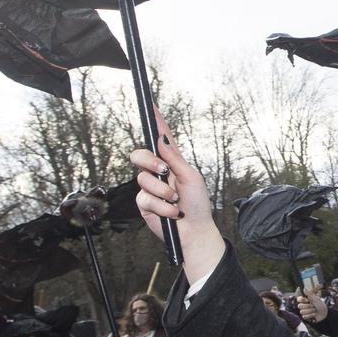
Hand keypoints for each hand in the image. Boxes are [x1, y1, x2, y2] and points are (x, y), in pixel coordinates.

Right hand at [131, 113, 228, 286]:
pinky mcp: (144, 203)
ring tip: (176, 201)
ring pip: (142, 179)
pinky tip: (172, 213)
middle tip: (163, 171)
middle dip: (149, 161)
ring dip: (163, 192)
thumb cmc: (198, 204)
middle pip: (140, 155)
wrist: (194, 231)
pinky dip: (162, 207)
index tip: (151, 104)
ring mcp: (149, 187)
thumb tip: (161, 139)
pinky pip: (145, 199)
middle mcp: (158, 171)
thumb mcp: (191, 178)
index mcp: (172, 161)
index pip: (161, 137)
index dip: (156, 121)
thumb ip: (174, 159)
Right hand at [296, 291, 327, 324]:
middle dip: (308, 306)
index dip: (302, 300)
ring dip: (310, 311)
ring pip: (302, 311)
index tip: (307, 300)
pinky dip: (311, 315)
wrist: (324, 312)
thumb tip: (304, 288)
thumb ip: (309, 294)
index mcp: (305, 300)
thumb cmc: (320, 304)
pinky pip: (304, 316)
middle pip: (299, 306)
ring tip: (315, 310)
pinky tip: (314, 314)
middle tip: (313, 306)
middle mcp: (303, 305)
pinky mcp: (305, 316)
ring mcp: (304, 311)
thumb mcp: (316, 298)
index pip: (298, 299)